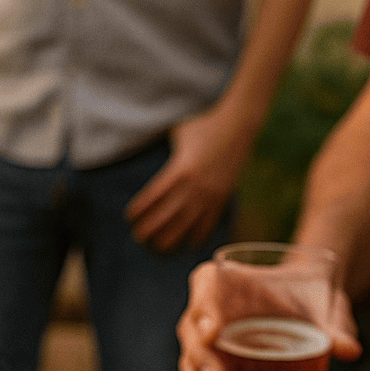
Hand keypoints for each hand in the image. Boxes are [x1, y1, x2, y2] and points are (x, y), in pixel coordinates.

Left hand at [125, 107, 253, 252]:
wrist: (240, 123)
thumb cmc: (203, 125)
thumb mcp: (177, 134)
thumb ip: (164, 149)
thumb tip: (141, 147)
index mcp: (178, 170)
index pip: (150, 199)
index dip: (137, 212)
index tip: (129, 218)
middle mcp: (193, 186)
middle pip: (164, 220)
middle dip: (148, 232)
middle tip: (138, 237)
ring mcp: (209, 195)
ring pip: (185, 228)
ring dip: (169, 241)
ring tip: (158, 247)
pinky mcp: (222, 198)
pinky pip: (209, 225)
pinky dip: (197, 237)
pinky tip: (188, 245)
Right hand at [176, 259, 362, 370]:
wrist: (305, 309)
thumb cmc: (309, 297)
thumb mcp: (326, 305)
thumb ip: (336, 324)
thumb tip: (349, 350)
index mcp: (227, 279)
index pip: (205, 285)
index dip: (204, 307)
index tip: (215, 332)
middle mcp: (208, 308)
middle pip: (191, 331)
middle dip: (202, 359)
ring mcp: (207, 338)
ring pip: (191, 360)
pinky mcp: (213, 362)